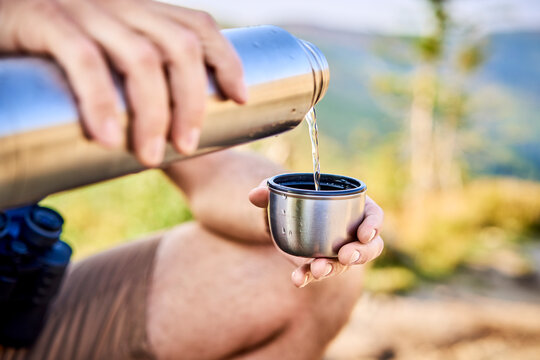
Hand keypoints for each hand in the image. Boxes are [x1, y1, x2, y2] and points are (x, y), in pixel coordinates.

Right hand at [0, 0, 246, 166]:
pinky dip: (100, 102)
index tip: (241, 97)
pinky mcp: (43, 19)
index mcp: (138, 10)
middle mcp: (118, 3)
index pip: (198, 24)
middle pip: (179, 47)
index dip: (227, 59)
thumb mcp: (102, 56)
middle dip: (192, 102)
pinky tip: (107, 138)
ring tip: (149, 156)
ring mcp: (82, 8)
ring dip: (155, 113)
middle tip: (186, 144)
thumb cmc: (50, 54)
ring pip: (141, 57)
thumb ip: (130, 79)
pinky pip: (83, 60)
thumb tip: (164, 137)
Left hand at [249, 180, 383, 287]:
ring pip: (347, 264)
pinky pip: (319, 273)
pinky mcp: (321, 263)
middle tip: (344, 256)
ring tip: (318, 270)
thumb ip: (269, 190)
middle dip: (360, 253)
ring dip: (334, 269)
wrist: (278, 217)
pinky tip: (297, 279)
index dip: (374, 225)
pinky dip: (308, 276)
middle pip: (369, 246)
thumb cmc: (290, 196)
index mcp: (353, 206)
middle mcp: (351, 231)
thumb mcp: (281, 190)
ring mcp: (338, 250)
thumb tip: (255, 194)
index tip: (364, 234)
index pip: (374, 215)